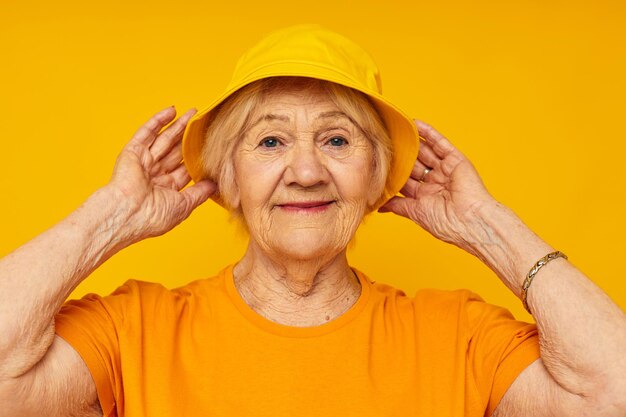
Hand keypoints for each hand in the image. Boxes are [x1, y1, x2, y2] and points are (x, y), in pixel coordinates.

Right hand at [107, 106, 215, 242]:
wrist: (127, 214)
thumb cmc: (152, 217)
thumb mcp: (184, 206)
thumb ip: (199, 193)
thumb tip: (214, 185)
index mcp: (165, 189)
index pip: (184, 169)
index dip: (197, 158)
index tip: (211, 147)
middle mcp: (155, 175)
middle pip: (176, 151)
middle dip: (189, 138)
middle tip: (203, 123)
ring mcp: (144, 162)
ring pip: (164, 139)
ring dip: (178, 125)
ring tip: (193, 113)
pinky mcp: (133, 152)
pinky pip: (147, 133)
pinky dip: (158, 121)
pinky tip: (171, 110)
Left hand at [379, 120, 494, 248]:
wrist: (468, 221)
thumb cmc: (445, 222)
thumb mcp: (415, 212)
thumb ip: (398, 205)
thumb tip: (381, 206)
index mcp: (427, 196)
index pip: (407, 180)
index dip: (394, 172)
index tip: (379, 163)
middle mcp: (436, 182)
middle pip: (415, 164)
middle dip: (402, 155)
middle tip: (385, 142)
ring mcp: (446, 170)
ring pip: (426, 151)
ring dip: (412, 141)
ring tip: (396, 130)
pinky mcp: (456, 160)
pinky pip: (440, 143)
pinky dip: (428, 133)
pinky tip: (415, 124)